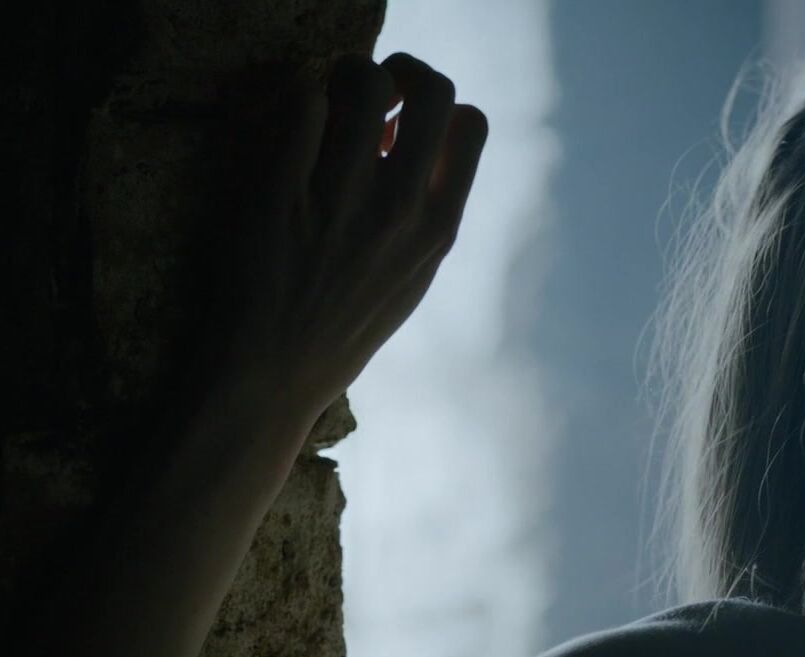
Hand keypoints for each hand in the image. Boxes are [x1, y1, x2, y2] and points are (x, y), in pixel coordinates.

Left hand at [197, 53, 487, 420]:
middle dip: (399, 70)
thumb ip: (421, 213)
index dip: (438, 105)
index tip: (406, 120)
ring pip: (362, 80)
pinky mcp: (280, 190)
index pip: (470, 124)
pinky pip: (300, 105)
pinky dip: (297, 101)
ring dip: (341, 74)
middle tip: (367, 88)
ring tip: (322, 101)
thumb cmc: (338, 329)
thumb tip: (402, 142)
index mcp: (438, 229)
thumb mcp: (408, 279)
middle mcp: (400, 208)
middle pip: (430, 88)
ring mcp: (342, 198)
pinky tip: (287, 130)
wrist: (269, 373)